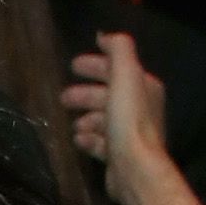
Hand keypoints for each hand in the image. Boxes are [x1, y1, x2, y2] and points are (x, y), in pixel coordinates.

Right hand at [62, 31, 173, 204]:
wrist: (134, 168)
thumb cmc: (128, 119)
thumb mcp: (124, 74)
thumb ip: (118, 49)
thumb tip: (105, 36)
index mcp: (143, 86)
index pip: (117, 68)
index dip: (95, 64)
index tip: (72, 66)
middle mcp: (140, 107)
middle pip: (107, 95)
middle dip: (85, 94)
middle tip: (63, 98)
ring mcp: (130, 133)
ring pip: (103, 119)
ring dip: (85, 118)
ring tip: (72, 123)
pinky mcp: (119, 155)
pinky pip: (100, 142)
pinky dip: (88, 139)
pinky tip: (77, 140)